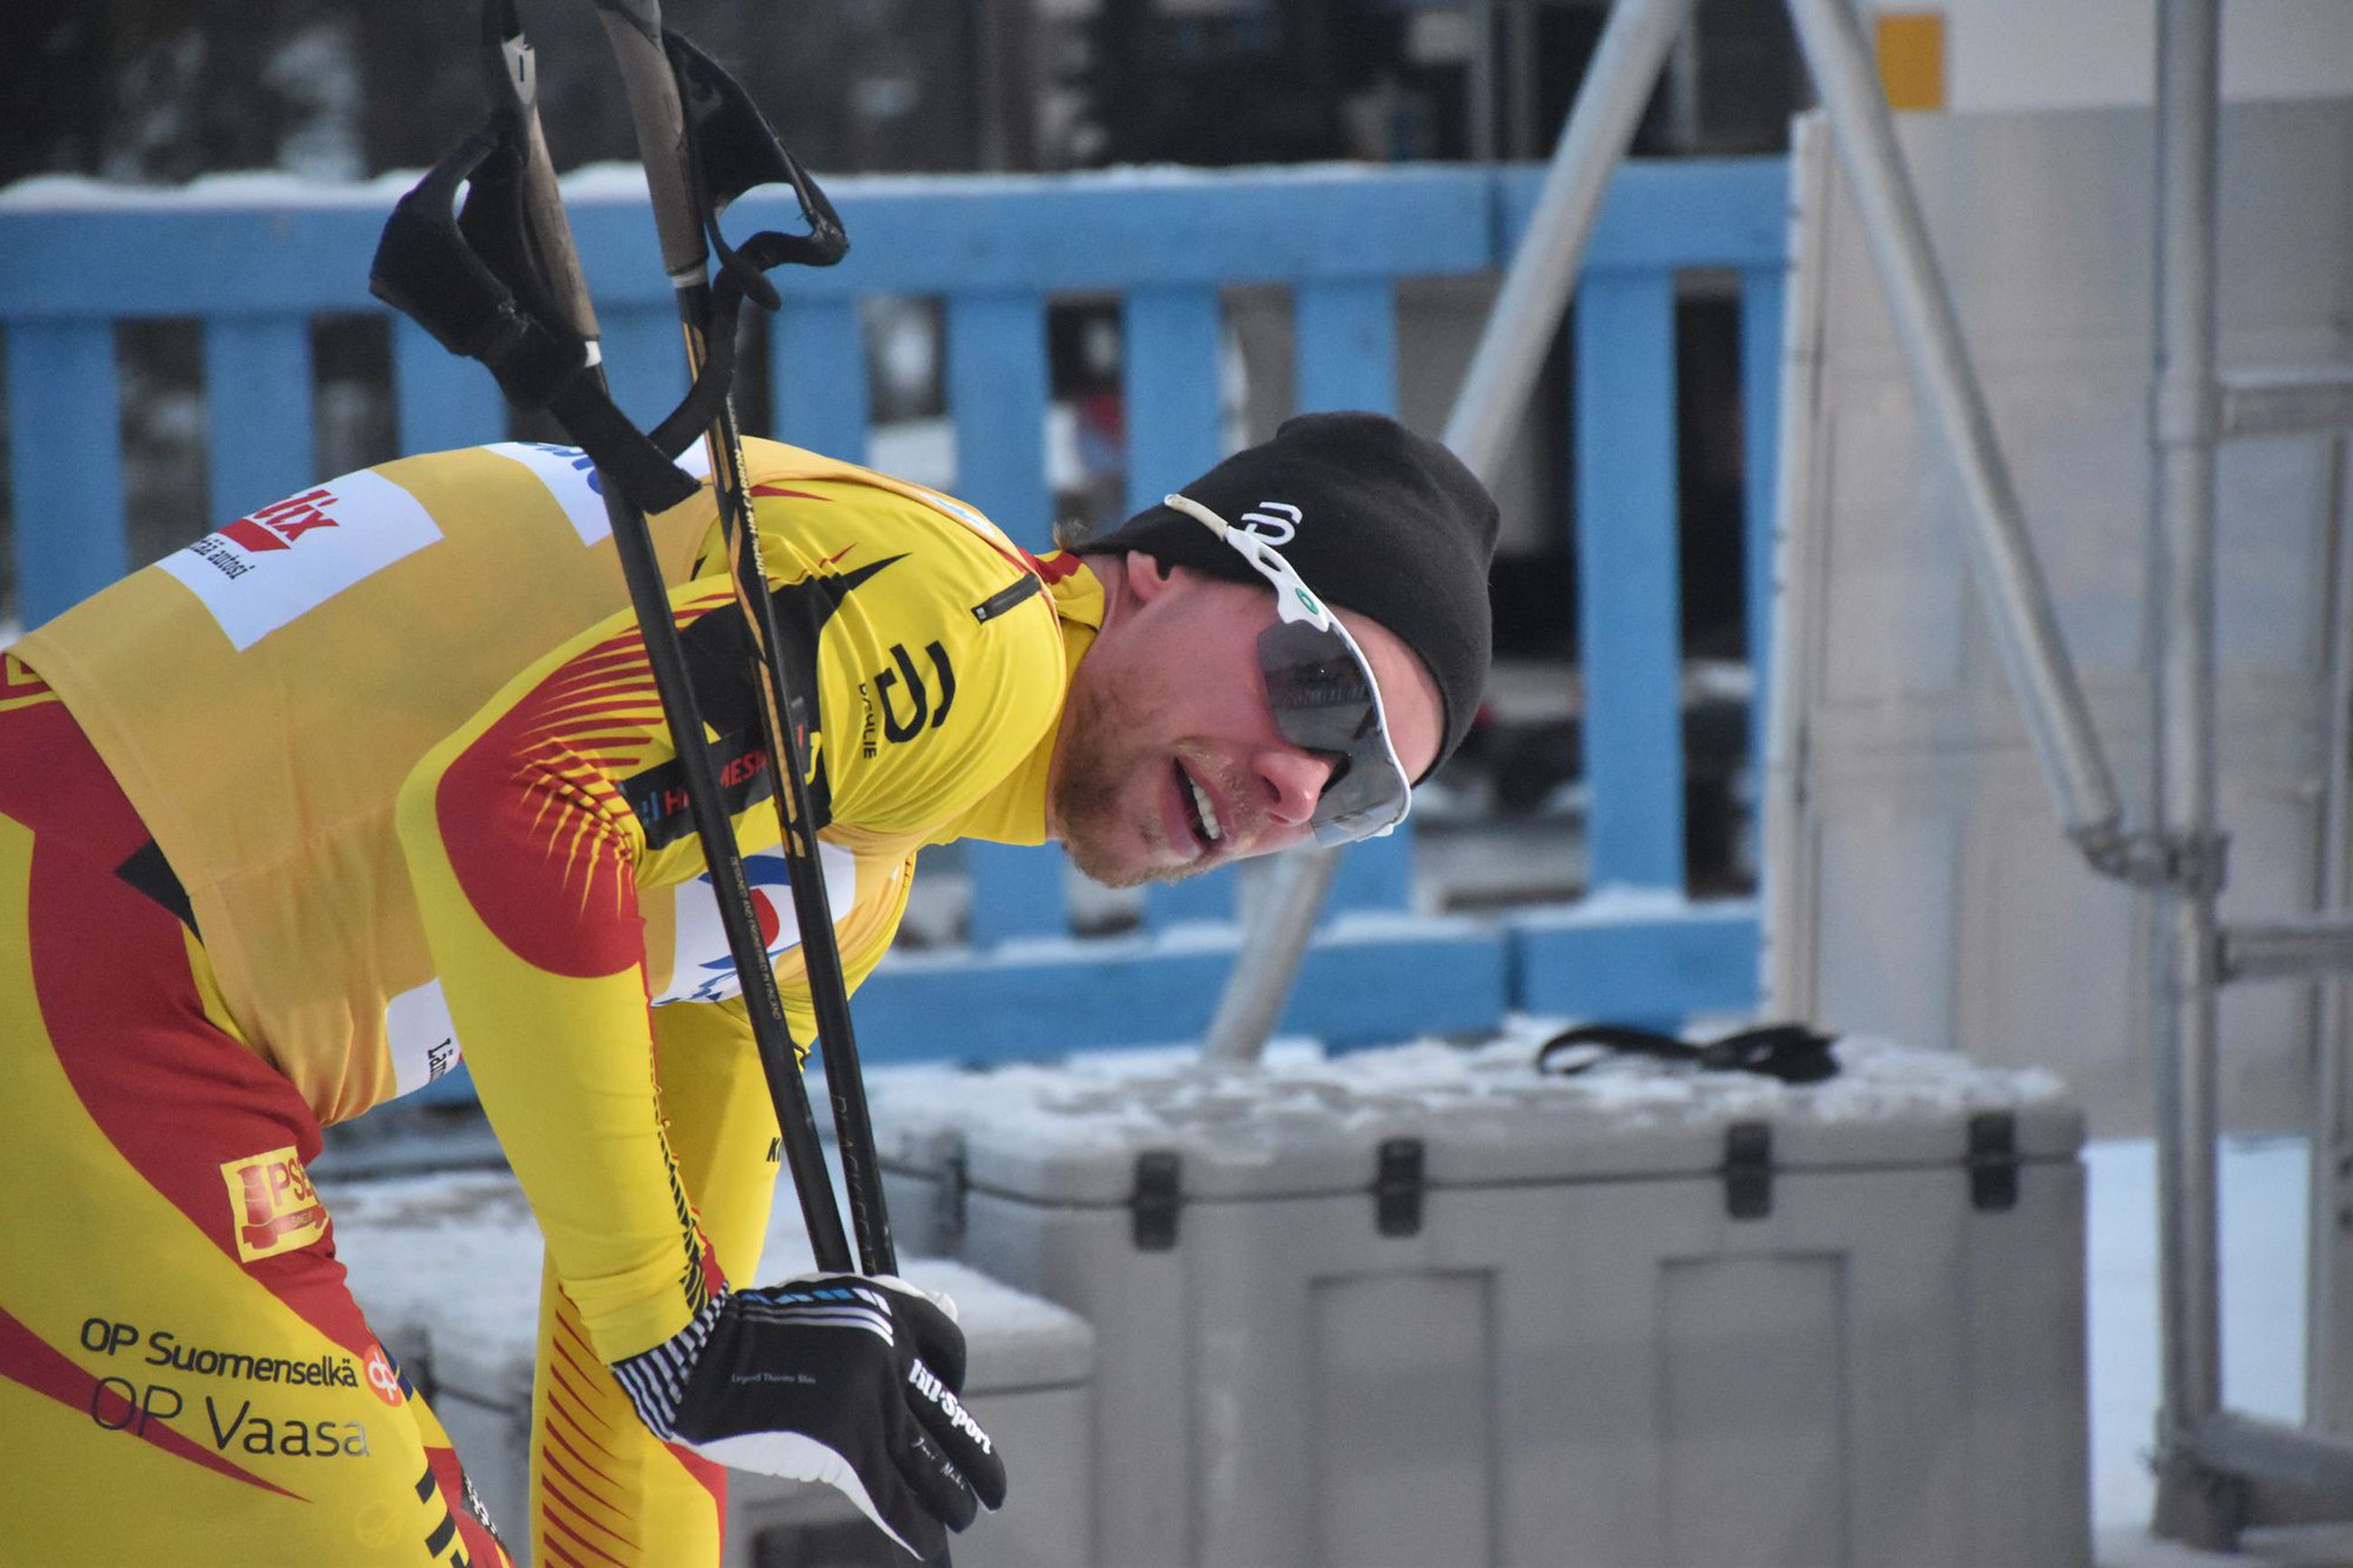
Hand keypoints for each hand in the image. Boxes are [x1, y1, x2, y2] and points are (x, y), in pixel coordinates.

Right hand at [611, 1273, 1007, 1559]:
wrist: (698, 1356)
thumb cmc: (754, 1327)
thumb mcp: (832, 1294)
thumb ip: (890, 1303)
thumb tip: (953, 1308)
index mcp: (889, 1309)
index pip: (949, 1351)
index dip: (954, 1385)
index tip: (950, 1408)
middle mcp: (888, 1355)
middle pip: (947, 1417)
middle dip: (977, 1459)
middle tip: (994, 1488)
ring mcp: (868, 1404)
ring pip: (927, 1463)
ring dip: (953, 1497)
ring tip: (966, 1515)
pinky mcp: (842, 1449)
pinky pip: (891, 1497)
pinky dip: (914, 1529)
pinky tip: (930, 1548)